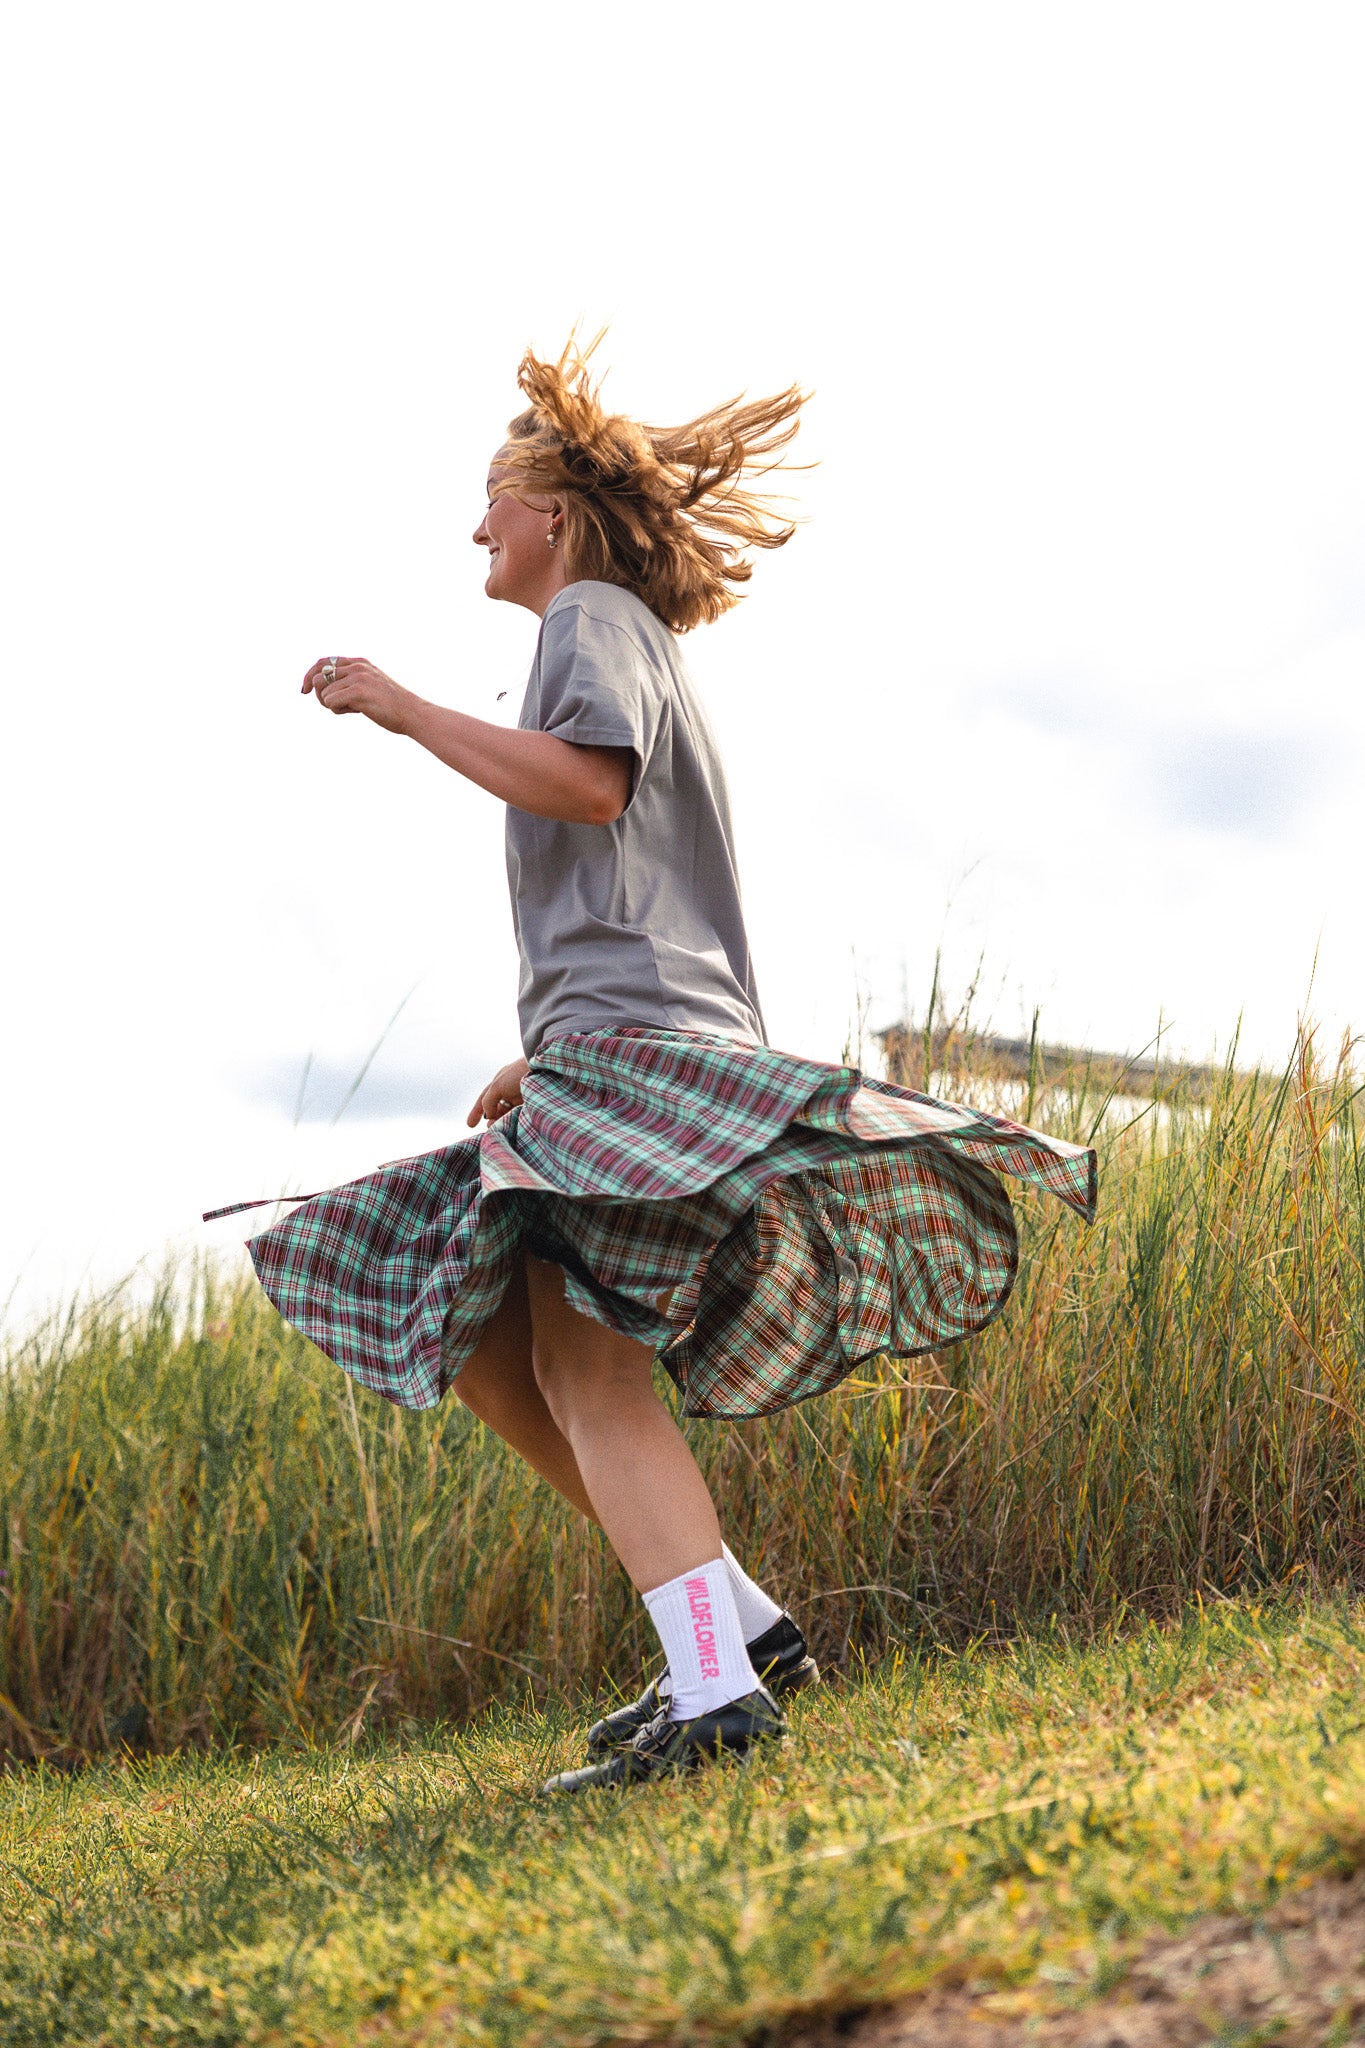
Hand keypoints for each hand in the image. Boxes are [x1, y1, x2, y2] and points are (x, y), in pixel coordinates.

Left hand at [302, 655, 416, 735]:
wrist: (412, 713)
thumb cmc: (392, 706)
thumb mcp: (371, 685)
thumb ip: (351, 682)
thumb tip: (324, 690)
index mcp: (359, 663)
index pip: (323, 662)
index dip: (309, 675)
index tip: (304, 690)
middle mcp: (356, 666)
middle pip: (318, 678)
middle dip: (320, 696)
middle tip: (335, 706)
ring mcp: (357, 677)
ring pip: (324, 693)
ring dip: (332, 706)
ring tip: (352, 709)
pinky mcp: (358, 691)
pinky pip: (331, 702)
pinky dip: (338, 711)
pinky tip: (356, 712)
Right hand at [467, 1057, 530, 1126]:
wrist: (544, 1070)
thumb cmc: (518, 1074)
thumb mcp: (497, 1086)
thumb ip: (488, 1101)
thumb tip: (488, 1116)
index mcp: (499, 1082)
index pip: (485, 1099)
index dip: (476, 1111)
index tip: (470, 1125)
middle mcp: (509, 1090)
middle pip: (496, 1109)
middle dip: (491, 1119)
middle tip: (490, 1128)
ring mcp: (521, 1098)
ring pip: (507, 1114)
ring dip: (501, 1122)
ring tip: (500, 1128)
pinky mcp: (531, 1105)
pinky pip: (519, 1116)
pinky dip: (513, 1122)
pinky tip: (511, 1126)